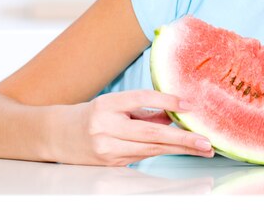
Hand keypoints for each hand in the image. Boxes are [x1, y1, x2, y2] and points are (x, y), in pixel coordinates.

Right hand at [54, 89, 213, 165]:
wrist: (57, 135)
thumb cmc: (92, 115)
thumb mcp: (115, 104)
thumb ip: (145, 109)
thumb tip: (177, 112)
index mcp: (107, 105)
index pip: (141, 99)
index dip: (167, 101)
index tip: (189, 106)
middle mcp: (105, 127)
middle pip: (151, 133)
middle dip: (183, 139)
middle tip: (206, 142)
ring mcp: (107, 149)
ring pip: (151, 149)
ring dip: (180, 149)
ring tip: (203, 149)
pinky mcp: (110, 164)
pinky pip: (143, 156)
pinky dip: (165, 152)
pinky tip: (183, 150)